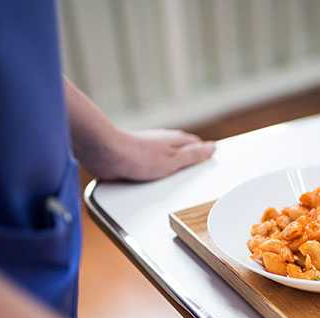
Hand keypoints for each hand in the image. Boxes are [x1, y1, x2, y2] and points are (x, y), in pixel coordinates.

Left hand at [64, 76, 214, 180]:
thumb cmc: (137, 157)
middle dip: (191, 155)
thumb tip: (212, 148)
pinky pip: (152, 162)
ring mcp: (148, 148)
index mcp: (175, 140)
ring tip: (181, 171)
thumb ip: (193, 156)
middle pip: (182, 148)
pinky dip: (158, 167)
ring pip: (167, 154)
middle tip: (201, 163)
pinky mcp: (135, 156)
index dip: (205, 151)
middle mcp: (162, 141)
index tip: (213, 157)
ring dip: (174, 161)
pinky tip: (157, 175)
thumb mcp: (173, 161)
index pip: (196, 144)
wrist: (106, 154)